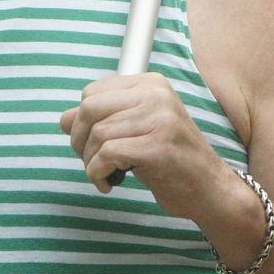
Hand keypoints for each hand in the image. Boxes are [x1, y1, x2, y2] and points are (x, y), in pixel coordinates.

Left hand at [59, 74, 241, 223]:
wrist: (210, 189)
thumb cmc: (171, 161)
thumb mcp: (136, 131)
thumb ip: (103, 120)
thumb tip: (63, 120)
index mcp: (150, 84)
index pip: (92, 92)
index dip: (81, 122)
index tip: (92, 145)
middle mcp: (155, 95)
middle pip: (89, 109)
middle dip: (79, 141)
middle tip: (92, 162)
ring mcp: (159, 119)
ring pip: (96, 135)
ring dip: (90, 163)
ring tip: (107, 176)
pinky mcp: (157, 146)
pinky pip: (106, 155)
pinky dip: (98, 174)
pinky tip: (110, 184)